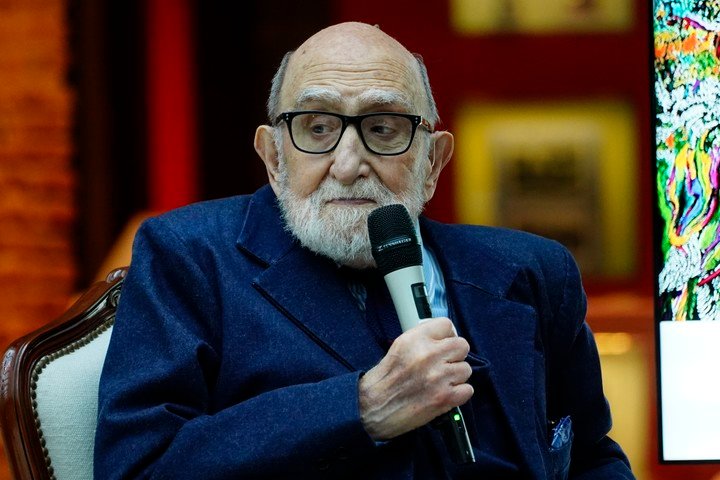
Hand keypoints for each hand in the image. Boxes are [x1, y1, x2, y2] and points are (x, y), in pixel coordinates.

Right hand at [358, 317, 473, 439]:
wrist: (373, 408)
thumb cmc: (384, 380)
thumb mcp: (398, 347)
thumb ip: (421, 340)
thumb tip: (444, 338)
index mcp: (415, 339)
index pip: (446, 325)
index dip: (447, 335)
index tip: (443, 343)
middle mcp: (428, 354)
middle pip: (462, 346)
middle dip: (455, 355)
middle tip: (444, 364)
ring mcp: (439, 376)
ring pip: (466, 369)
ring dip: (456, 376)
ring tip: (440, 382)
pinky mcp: (445, 398)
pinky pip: (468, 390)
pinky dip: (459, 394)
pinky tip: (445, 394)